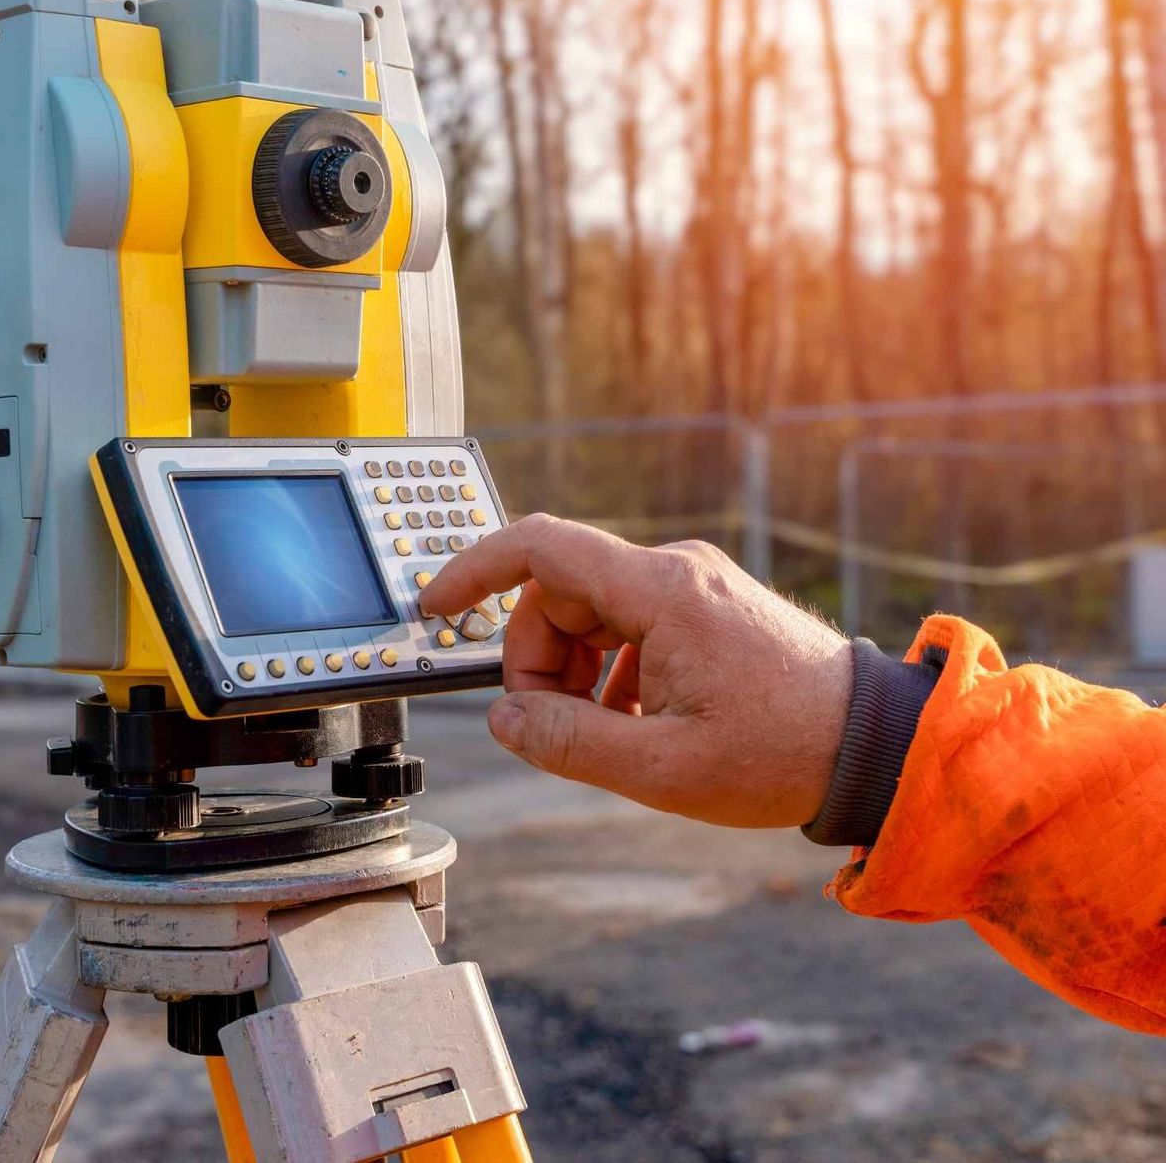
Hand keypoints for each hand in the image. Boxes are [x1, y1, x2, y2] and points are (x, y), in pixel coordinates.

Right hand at [418, 514, 852, 827]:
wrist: (877, 746)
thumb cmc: (782, 754)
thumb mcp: (660, 766)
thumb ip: (567, 740)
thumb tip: (506, 718)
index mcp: (661, 592)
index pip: (540, 547)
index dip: (474, 571)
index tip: (436, 607)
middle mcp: (675, 571)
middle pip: (560, 593)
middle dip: (536, 659)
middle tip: (546, 725)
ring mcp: (694, 586)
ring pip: (592, 613)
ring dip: (575, 672)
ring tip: (603, 735)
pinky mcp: (707, 608)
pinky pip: (629, 626)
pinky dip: (611, 672)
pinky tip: (635, 724)